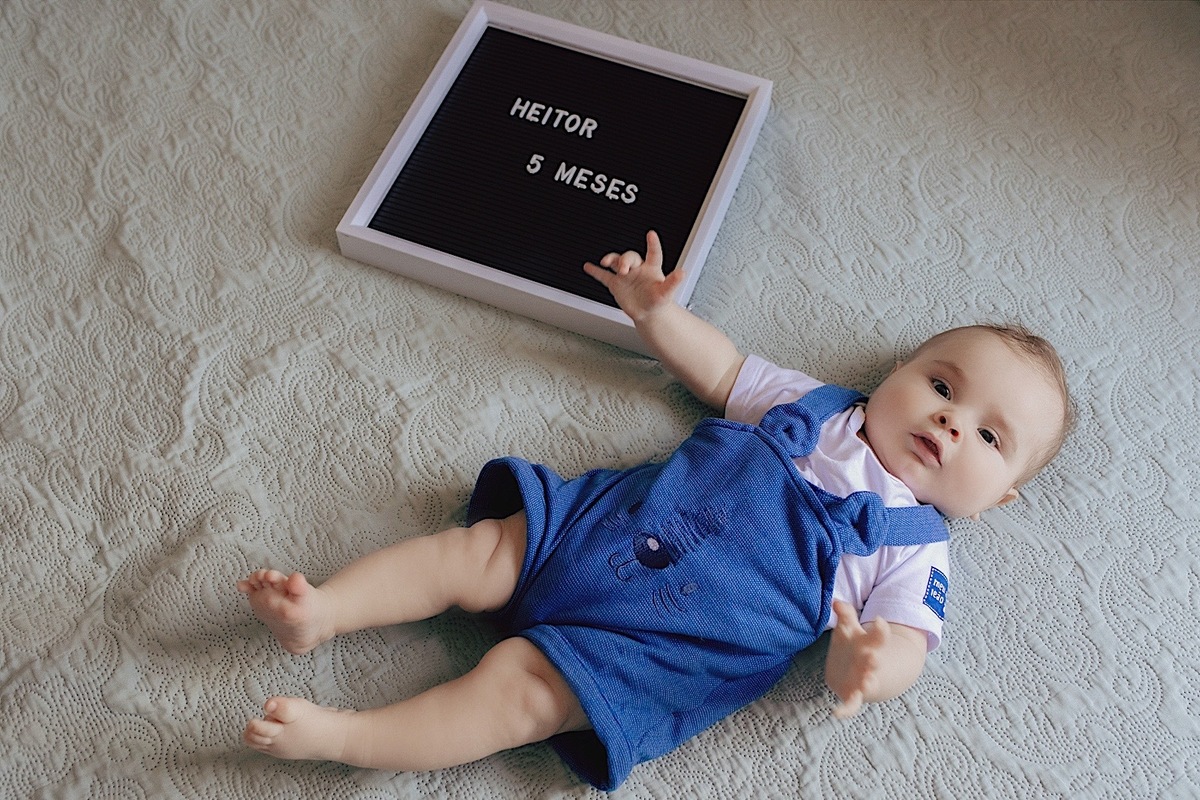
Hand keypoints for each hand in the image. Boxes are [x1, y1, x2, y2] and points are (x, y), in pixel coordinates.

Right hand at [583, 230, 684, 323]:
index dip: (652, 244)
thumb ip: (673, 282)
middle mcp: (638, 268)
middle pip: (630, 256)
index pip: (653, 253)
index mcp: (651, 269)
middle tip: (623, 269)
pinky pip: (604, 275)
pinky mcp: (616, 284)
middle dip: (625, 260)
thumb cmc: (658, 301)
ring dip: (611, 259)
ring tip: (606, 262)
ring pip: (616, 261)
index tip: (651, 234)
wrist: (648, 313)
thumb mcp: (666, 293)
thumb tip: (682, 273)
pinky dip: (595, 271)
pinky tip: (588, 267)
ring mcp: (626, 275)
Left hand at [824, 600, 889, 718]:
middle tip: (874, 658)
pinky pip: (851, 705)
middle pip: (873, 661)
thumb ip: (846, 616)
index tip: (879, 620)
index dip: (880, 629)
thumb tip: (836, 601)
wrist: (860, 672)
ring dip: (866, 682)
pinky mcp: (854, 694)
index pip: (879, 636)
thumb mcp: (851, 630)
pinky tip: (836, 713)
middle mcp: (869, 664)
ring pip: (867, 683)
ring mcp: (864, 680)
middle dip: (873, 660)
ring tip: (865, 682)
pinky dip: (845, 710)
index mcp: (871, 645)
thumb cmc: (854, 647)